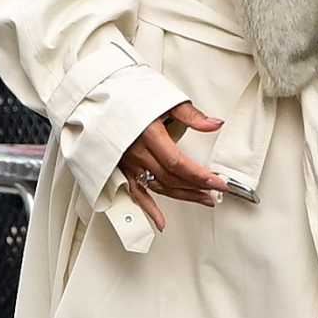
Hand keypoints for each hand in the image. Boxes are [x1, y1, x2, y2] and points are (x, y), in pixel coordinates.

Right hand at [120, 101, 226, 233]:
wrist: (99, 98)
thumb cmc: (129, 96)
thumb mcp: (163, 99)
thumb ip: (190, 115)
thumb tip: (215, 124)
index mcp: (149, 134)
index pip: (179, 163)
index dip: (200, 176)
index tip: (218, 183)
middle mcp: (137, 152)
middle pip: (171, 178)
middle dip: (197, 187)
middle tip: (217, 192)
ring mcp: (128, 163)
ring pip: (159, 186)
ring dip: (183, 196)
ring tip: (203, 199)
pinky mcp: (121, 168)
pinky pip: (136, 192)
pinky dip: (149, 209)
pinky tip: (160, 221)